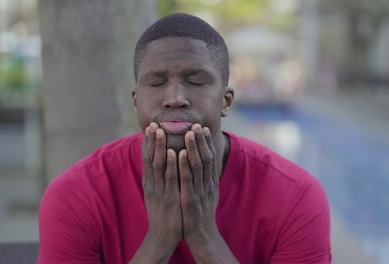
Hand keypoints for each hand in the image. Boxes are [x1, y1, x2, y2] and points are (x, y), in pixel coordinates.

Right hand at [130, 123, 180, 262]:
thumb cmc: (164, 213)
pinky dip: (170, 164)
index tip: (150, 126)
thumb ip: (158, 179)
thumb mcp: (157, 193)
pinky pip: (170, 179)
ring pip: (158, 165)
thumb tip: (159, 163)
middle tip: (153, 123)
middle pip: (149, 158)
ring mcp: (160, 191)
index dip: (148, 142)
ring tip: (161, 131)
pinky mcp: (170, 198)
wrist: (163, 236)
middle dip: (151, 140)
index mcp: (150, 182)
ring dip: (159, 147)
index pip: (146, 158)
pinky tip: (172, 152)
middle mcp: (152, 184)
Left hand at [179, 124, 238, 262]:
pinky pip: (186, 180)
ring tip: (188, 132)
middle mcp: (207, 184)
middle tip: (195, 124)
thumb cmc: (200, 212)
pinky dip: (182, 166)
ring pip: (197, 165)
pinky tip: (178, 153)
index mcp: (210, 182)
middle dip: (200, 140)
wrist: (201, 234)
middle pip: (206, 158)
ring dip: (193, 148)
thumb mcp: (207, 193)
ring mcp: (199, 191)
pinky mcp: (189, 199)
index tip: (202, 127)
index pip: (210, 157)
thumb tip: (207, 164)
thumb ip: (207, 178)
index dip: (207, 142)